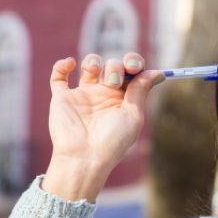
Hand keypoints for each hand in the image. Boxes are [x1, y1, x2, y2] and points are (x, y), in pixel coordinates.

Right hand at [47, 53, 164, 177]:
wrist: (85, 157)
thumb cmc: (113, 140)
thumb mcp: (133, 115)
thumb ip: (141, 91)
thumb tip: (158, 73)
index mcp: (124, 100)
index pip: (131, 73)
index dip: (134, 64)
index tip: (135, 67)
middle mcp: (105, 95)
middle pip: (113, 66)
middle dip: (115, 67)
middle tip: (114, 82)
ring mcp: (84, 95)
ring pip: (90, 65)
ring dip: (94, 61)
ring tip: (94, 71)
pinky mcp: (63, 98)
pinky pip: (58, 76)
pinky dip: (62, 65)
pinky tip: (71, 64)